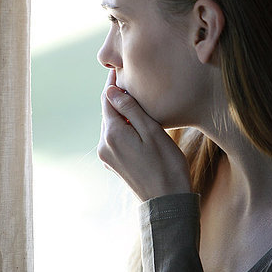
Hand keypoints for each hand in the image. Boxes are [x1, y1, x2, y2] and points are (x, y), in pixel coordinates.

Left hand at [97, 70, 191, 200]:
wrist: (167, 203)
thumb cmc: (166, 165)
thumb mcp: (152, 132)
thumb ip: (131, 110)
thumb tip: (111, 91)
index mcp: (112, 134)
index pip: (107, 100)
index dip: (113, 83)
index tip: (119, 68)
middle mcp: (104, 145)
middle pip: (108, 113)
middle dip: (118, 98)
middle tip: (130, 80)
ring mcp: (107, 157)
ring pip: (112, 126)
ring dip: (122, 114)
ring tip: (136, 101)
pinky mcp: (114, 165)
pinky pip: (115, 139)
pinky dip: (124, 129)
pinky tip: (137, 126)